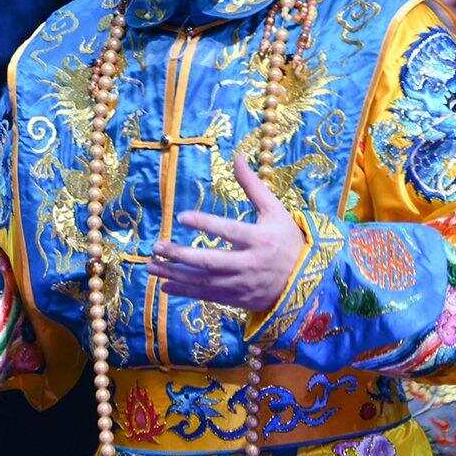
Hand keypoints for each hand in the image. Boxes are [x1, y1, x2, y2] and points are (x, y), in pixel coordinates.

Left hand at [146, 158, 304, 314]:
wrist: (305, 280)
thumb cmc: (287, 239)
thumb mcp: (275, 210)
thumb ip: (253, 186)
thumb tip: (237, 157)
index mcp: (259, 239)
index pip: (228, 231)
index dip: (205, 224)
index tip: (181, 217)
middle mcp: (248, 264)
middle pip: (210, 261)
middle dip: (180, 255)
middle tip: (157, 246)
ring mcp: (241, 284)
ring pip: (203, 281)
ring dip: (175, 275)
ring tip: (150, 265)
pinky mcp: (236, 299)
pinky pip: (207, 296)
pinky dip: (185, 292)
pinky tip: (164, 286)